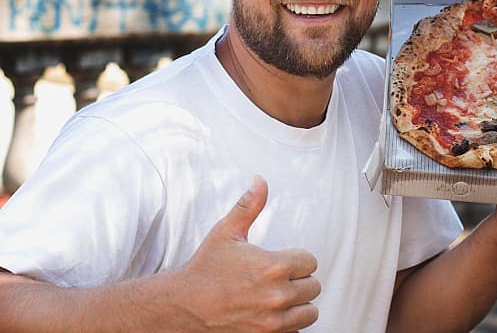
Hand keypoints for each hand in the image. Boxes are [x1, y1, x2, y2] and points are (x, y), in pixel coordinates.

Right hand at [177, 176, 320, 330]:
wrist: (182, 306)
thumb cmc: (205, 269)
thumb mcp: (226, 232)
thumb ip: (249, 205)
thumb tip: (260, 180)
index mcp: (273, 266)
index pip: (310, 262)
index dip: (297, 259)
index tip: (281, 261)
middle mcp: (277, 296)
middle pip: (313, 287)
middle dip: (299, 281)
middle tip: (277, 279)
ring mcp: (273, 321)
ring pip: (309, 312)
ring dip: (298, 305)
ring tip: (278, 297)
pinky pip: (296, 332)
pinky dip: (289, 325)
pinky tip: (271, 314)